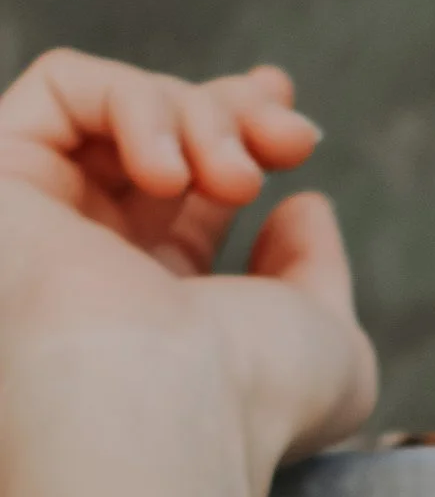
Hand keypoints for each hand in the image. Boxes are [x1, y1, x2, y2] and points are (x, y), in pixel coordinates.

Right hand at [0, 49, 376, 496]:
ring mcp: (43, 218)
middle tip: (287, 146)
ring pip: (120, 106)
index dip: (243, 132)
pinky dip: (135, 103)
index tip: (296, 133)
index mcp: (161, 300)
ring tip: (235, 180)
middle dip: (236, 115)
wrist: (165, 412)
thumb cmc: (252, 399)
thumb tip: (303, 206)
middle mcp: (94, 257)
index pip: (192, 189)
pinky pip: (62, 84)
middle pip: (162, 133)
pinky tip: (169, 174)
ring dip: (200, 118)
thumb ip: (318, 272)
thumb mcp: (328, 347)